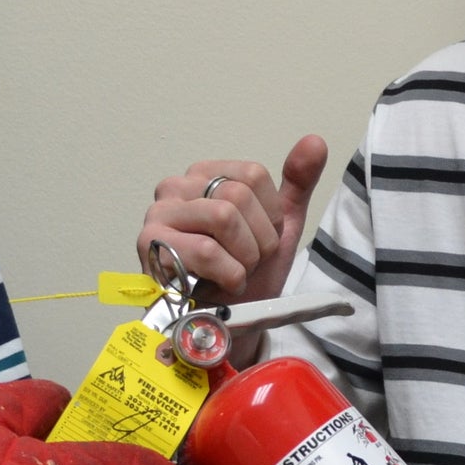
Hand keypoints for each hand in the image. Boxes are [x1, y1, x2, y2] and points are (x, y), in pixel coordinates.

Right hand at [137, 135, 327, 306]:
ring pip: (223, 217)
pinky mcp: (149, 245)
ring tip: (234, 274)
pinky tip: (220, 286)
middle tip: (246, 263)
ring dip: (243, 259)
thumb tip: (315, 141)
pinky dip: (228, 275)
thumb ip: (296, 184)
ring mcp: (158, 214)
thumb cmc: (245, 273)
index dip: (269, 216)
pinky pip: (206, 250)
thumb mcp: (278, 227)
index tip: (258, 240)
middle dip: (257, 241)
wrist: (227, 324)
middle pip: (238, 195)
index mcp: (205, 174)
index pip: (253, 175)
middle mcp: (176, 186)